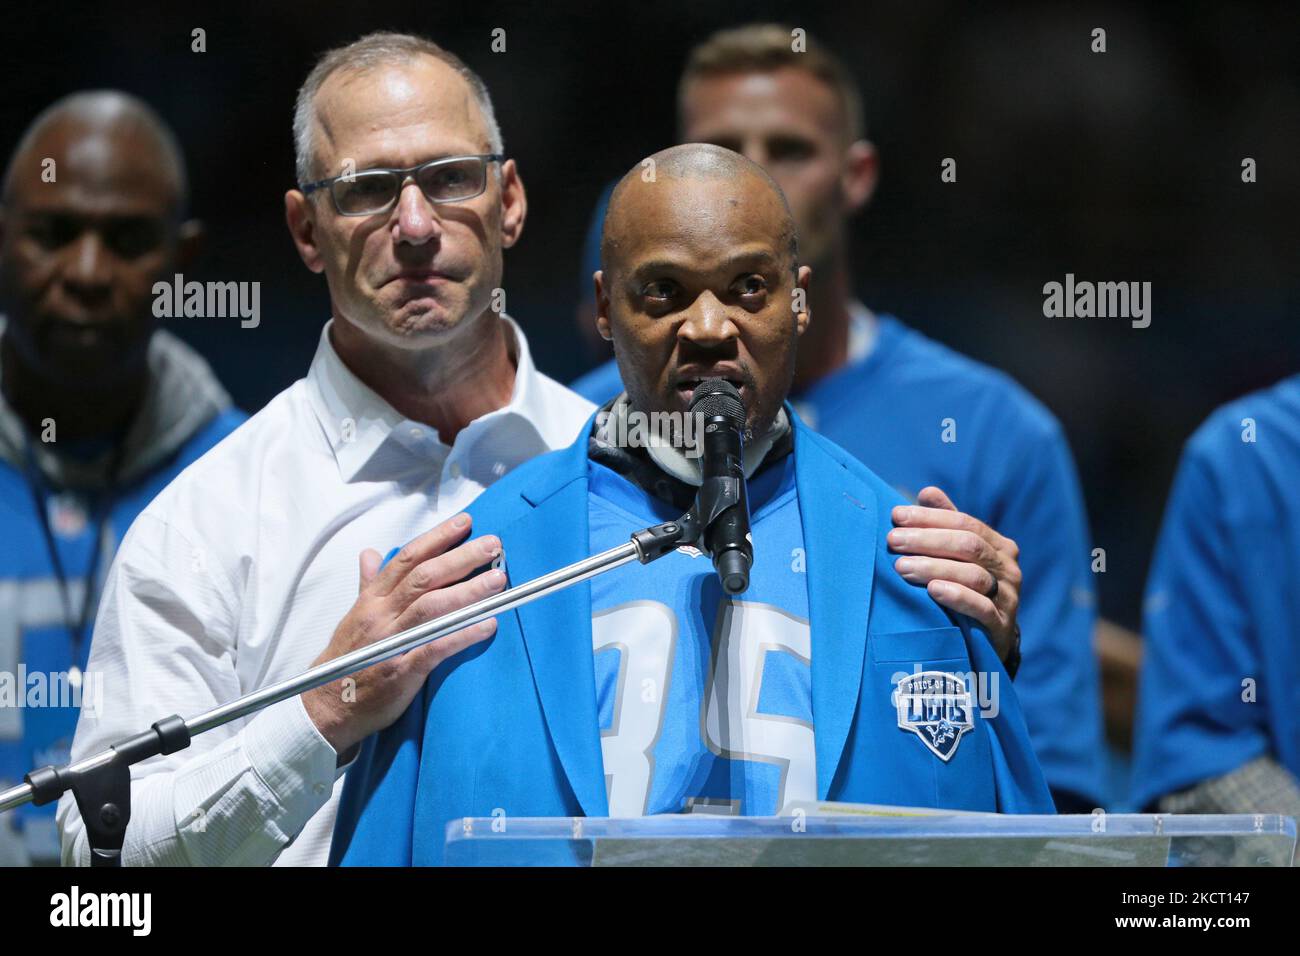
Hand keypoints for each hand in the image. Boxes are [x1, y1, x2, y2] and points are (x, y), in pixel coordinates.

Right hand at [303, 513, 506, 756]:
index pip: (407, 559)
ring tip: (498, 580)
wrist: (326, 707)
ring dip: (468, 591)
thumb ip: (369, 584)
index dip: (437, 538)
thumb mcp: (354, 616)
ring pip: (431, 607)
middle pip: (424, 577)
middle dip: (461, 557)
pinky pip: (435, 647)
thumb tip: (370, 553)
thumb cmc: (346, 659)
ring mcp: (392, 641)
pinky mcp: (402, 670)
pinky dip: (463, 634)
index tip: (465, 522)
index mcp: (372, 599)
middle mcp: (382, 614)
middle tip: (493, 543)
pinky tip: (488, 625)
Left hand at [887, 486, 1020, 665]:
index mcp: (998, 545)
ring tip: (902, 567)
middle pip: (968, 545)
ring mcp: (1008, 596)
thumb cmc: (967, 589)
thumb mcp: (960, 556)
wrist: (991, 639)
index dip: (930, 517)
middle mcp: (1007, 567)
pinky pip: (981, 607)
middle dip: (927, 540)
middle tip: (893, 541)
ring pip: (973, 575)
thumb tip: (927, 492)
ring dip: (934, 567)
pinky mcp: (1001, 625)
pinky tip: (933, 590)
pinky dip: (957, 596)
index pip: (964, 522)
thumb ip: (947, 524)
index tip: (896, 516)